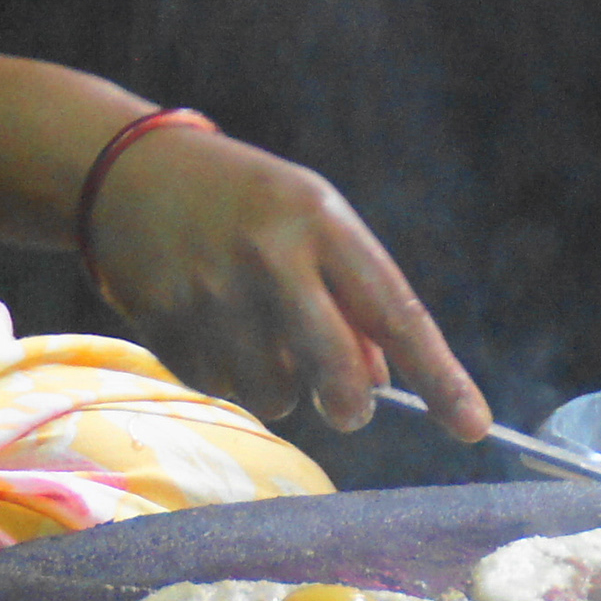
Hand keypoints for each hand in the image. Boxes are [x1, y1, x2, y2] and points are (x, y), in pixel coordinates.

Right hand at [81, 122, 490, 439]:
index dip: (439, 376)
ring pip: (276, 395)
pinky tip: (209, 325)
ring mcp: (212, 293)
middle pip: (337, 372)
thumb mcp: (309, 219)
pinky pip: (219, 388)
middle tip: (348, 406)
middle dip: (350, 403)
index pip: (396, 311)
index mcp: (320, 222)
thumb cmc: (242, 199)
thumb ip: (352, 293)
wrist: (127, 173)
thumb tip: (382, 381)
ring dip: (279, 386)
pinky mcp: (164, 322)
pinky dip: (226, 374)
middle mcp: (269, 257)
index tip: (473, 427)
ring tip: (255, 334)